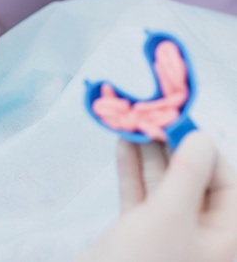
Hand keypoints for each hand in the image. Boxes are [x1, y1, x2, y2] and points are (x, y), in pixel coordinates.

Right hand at [78, 132, 236, 260]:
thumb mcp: (170, 216)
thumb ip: (187, 173)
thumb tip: (200, 137)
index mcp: (224, 235)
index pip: (225, 181)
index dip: (206, 148)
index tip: (182, 117)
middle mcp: (200, 232)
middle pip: (192, 178)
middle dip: (173, 146)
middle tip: (154, 113)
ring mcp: (167, 232)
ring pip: (163, 183)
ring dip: (149, 153)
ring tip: (136, 120)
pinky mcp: (138, 232)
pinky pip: (140, 194)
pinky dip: (131, 170)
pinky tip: (123, 144)